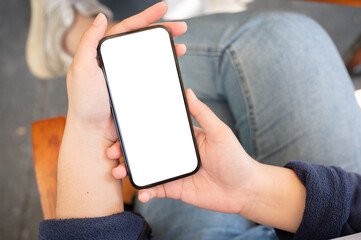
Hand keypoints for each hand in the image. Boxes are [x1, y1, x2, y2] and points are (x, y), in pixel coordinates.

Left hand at [67, 2, 186, 143]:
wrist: (94, 133)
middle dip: (162, 31)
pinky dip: (163, 68)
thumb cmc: (85, 103)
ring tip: (181, 46)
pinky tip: (172, 67)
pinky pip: (152, 75)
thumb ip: (89, 42)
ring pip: (150, 57)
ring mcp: (127, 77)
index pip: (128, 29)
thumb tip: (101, 17)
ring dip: (165, 49)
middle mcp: (116, 62)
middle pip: (142, 41)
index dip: (146, 17)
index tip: (163, 9)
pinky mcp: (135, 91)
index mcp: (104, 54)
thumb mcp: (81, 69)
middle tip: (180, 28)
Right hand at [109, 88, 260, 214]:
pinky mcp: (176, 189)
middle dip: (126, 151)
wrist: (245, 189)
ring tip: (117, 170)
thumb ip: (202, 114)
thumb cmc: (235, 158)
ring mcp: (174, 172)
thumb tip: (188, 91)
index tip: (123, 126)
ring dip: (130, 170)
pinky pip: (157, 190)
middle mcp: (175, 154)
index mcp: (183, 138)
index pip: (157, 130)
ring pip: (146, 170)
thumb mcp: (219, 132)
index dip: (139, 129)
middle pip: (145, 151)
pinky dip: (147, 192)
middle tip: (111, 150)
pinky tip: (142, 192)